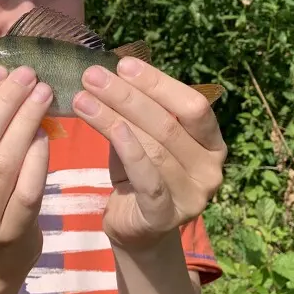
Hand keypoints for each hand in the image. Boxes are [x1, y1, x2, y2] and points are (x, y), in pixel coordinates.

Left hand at [72, 56, 225, 249]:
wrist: (136, 230)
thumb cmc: (140, 174)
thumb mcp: (144, 138)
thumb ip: (139, 110)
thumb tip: (109, 68)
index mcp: (212, 143)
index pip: (193, 105)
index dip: (158, 82)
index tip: (123, 63)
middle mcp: (210, 169)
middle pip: (168, 124)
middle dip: (126, 95)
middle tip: (92, 76)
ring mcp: (193, 195)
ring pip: (153, 147)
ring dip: (113, 117)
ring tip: (81, 98)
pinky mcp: (167, 216)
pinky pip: (148, 179)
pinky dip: (130, 151)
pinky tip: (111, 128)